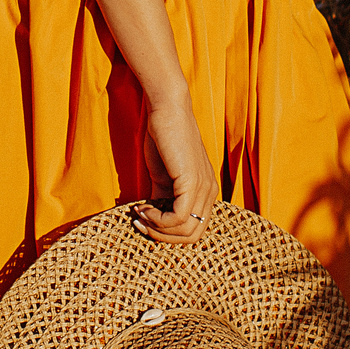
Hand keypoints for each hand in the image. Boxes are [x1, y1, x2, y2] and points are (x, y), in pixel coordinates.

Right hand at [138, 95, 213, 244]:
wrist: (167, 111)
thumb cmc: (164, 139)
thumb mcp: (163, 176)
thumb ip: (162, 198)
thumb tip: (151, 221)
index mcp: (206, 192)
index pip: (193, 231)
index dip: (167, 234)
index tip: (143, 221)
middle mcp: (210, 193)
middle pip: (192, 236)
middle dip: (162, 237)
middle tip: (140, 222)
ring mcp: (204, 188)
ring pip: (186, 231)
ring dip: (157, 228)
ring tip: (139, 214)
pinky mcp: (192, 182)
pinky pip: (179, 218)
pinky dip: (157, 219)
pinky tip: (143, 207)